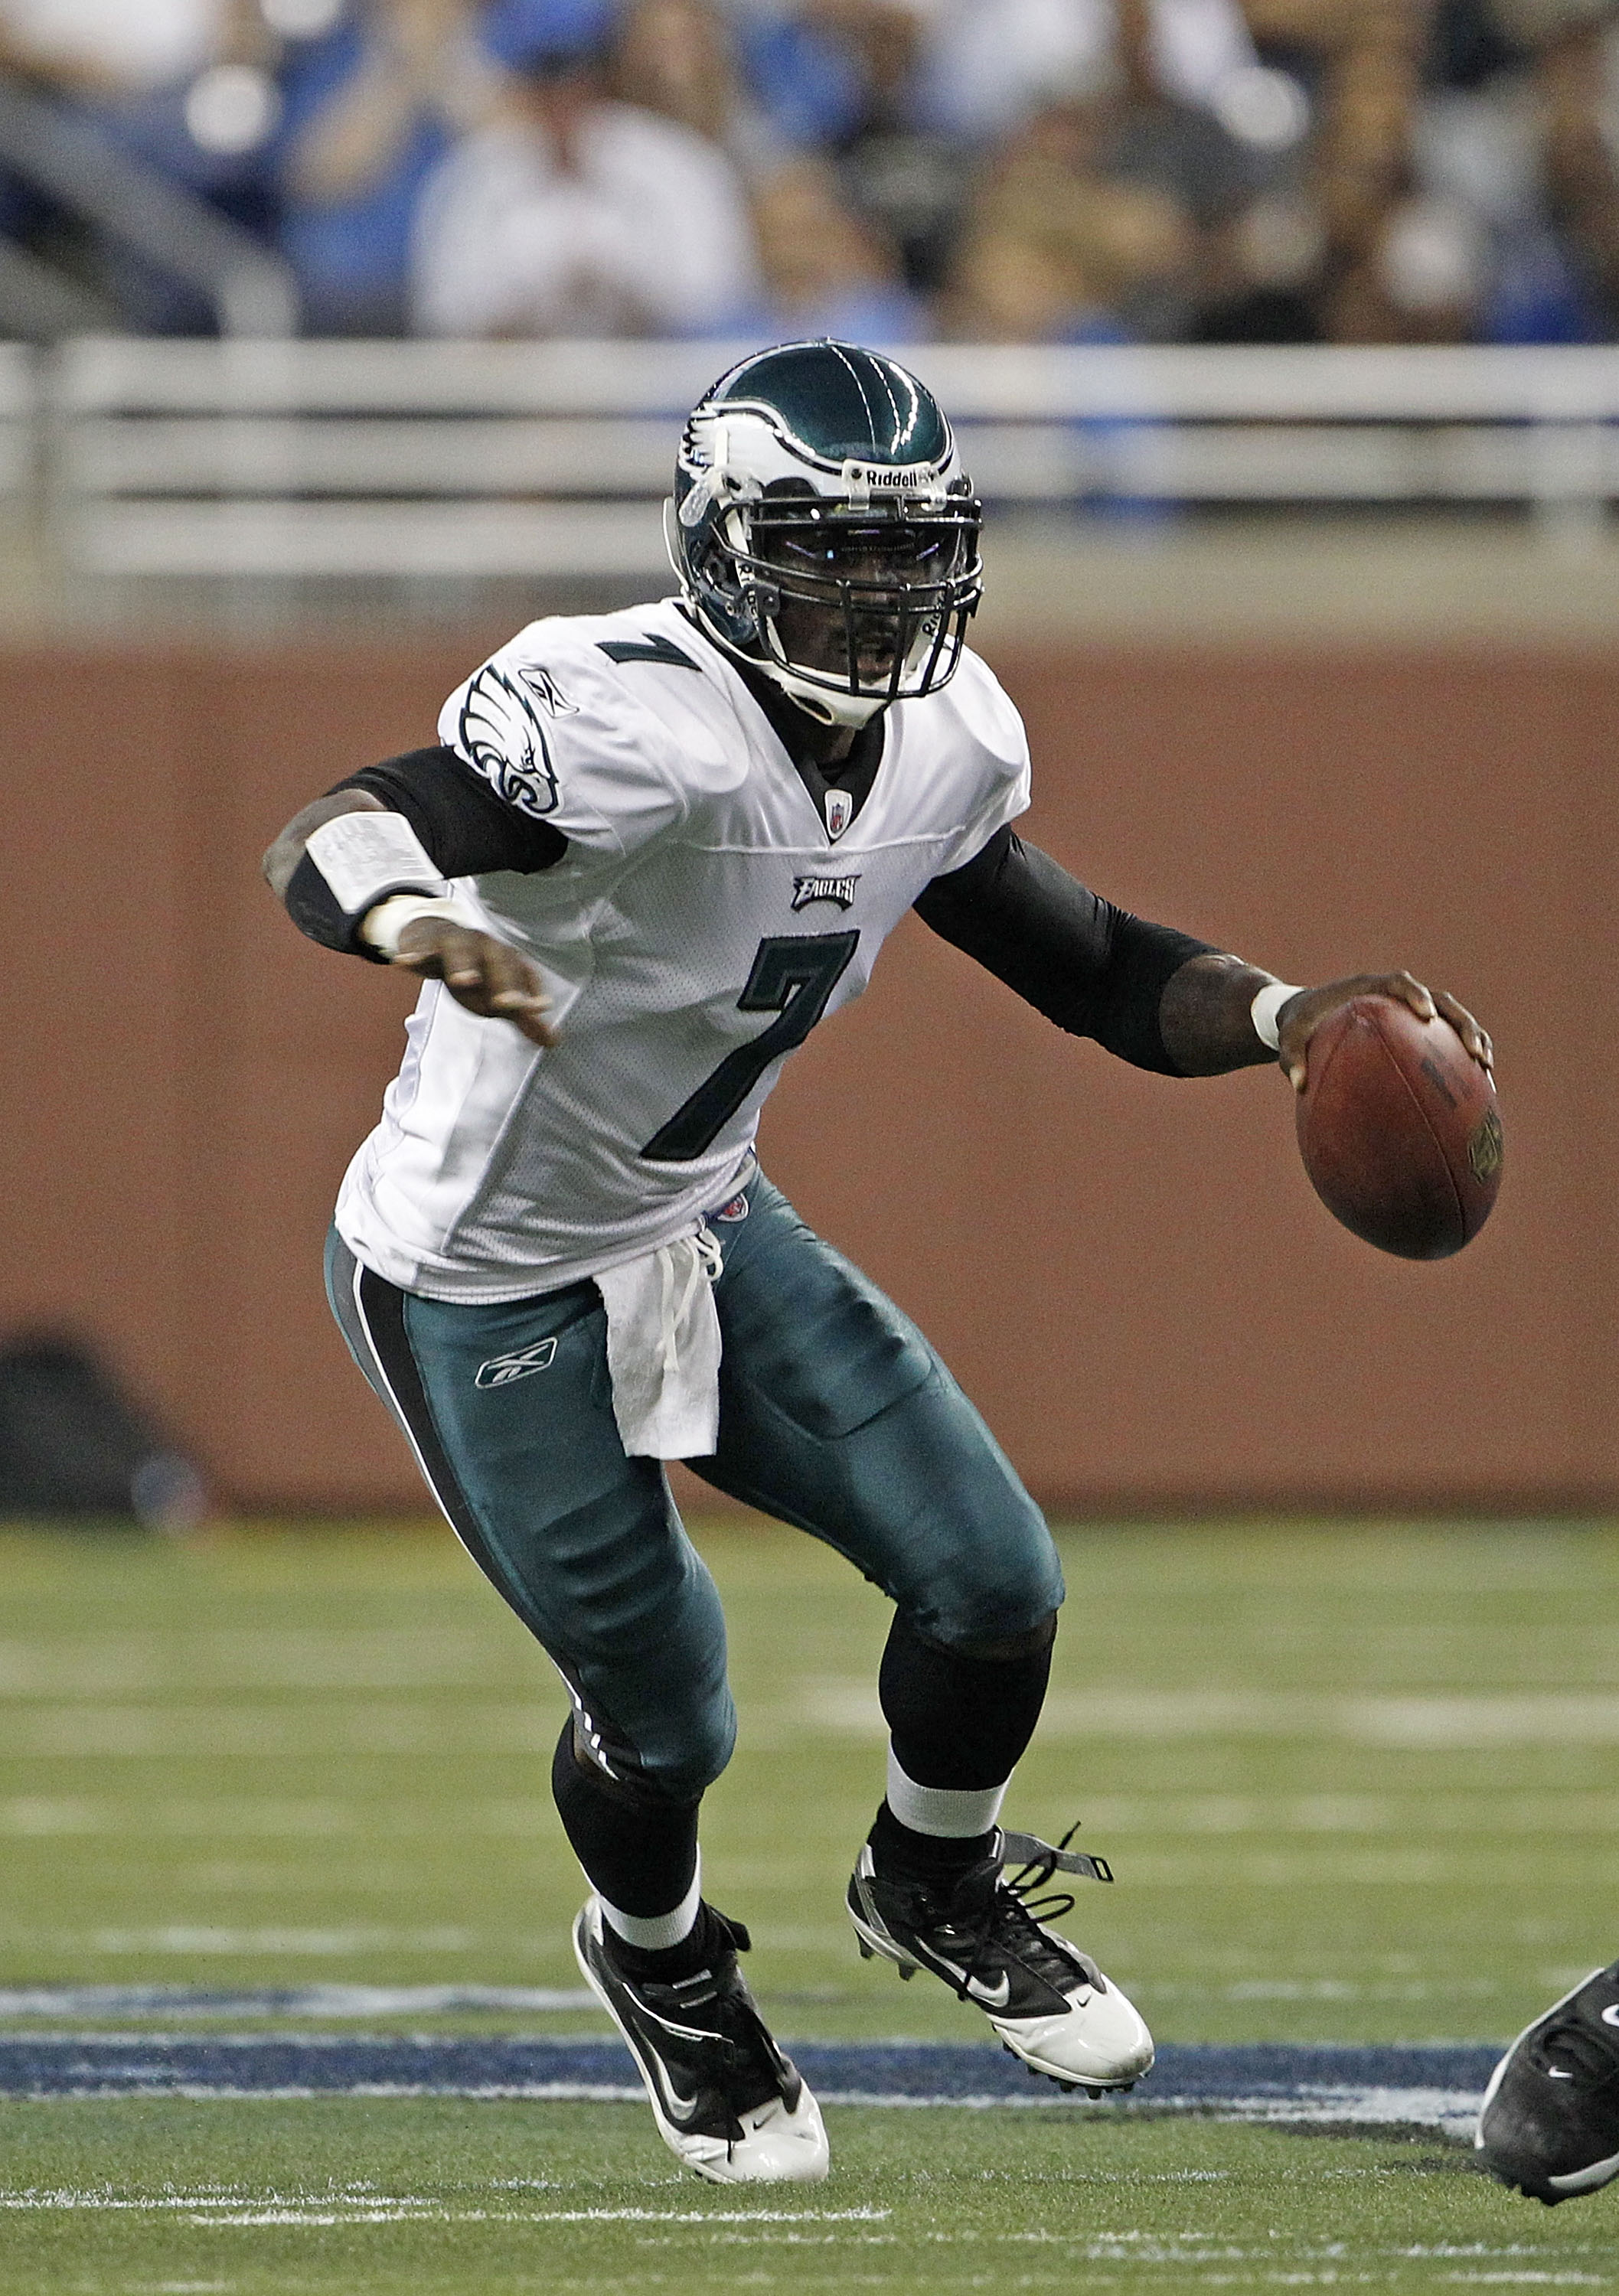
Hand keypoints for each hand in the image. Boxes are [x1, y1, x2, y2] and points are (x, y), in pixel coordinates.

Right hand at [392, 916, 556, 1046]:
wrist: (436, 936)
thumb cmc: (475, 969)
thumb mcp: (498, 992)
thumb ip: (522, 1017)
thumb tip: (554, 1041)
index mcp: (507, 959)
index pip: (524, 975)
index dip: (532, 991)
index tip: (539, 1008)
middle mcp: (486, 947)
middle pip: (497, 962)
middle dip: (502, 982)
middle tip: (505, 1005)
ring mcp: (456, 942)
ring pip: (461, 951)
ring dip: (462, 965)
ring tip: (463, 982)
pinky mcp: (427, 942)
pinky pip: (420, 947)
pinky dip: (414, 954)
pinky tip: (405, 963)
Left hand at [1275, 971, 1492, 1094]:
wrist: (1306, 1017)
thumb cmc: (1300, 1025)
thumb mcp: (1289, 1037)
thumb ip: (1291, 1056)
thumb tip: (1297, 1085)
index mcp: (1371, 988)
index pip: (1400, 983)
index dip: (1416, 995)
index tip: (1426, 1013)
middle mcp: (1398, 997)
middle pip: (1441, 1002)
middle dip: (1462, 1024)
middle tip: (1474, 1050)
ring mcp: (1412, 1014)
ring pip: (1452, 1021)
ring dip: (1473, 1040)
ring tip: (1486, 1070)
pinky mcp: (1418, 1032)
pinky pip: (1446, 1042)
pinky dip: (1461, 1060)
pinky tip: (1476, 1087)